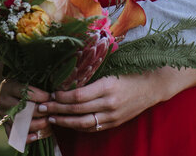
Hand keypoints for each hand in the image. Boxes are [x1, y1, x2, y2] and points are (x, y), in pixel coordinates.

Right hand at [0, 78, 52, 141]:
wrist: (6, 91)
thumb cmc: (22, 85)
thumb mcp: (26, 80)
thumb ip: (38, 85)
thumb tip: (54, 93)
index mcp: (10, 86)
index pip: (25, 92)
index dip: (40, 96)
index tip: (51, 97)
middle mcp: (4, 100)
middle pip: (23, 108)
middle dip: (40, 111)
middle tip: (52, 111)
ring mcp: (3, 114)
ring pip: (19, 123)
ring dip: (36, 124)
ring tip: (48, 122)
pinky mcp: (4, 125)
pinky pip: (13, 135)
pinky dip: (25, 137)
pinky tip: (35, 136)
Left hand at [41, 73, 173, 132]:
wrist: (153, 86)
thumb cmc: (132, 71)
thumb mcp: (113, 68)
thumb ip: (93, 73)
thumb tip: (69, 74)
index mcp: (108, 86)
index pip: (78, 95)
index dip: (62, 96)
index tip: (51, 93)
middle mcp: (109, 103)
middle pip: (77, 110)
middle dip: (57, 109)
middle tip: (42, 107)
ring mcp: (112, 116)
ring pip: (83, 123)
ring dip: (64, 121)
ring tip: (51, 118)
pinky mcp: (114, 123)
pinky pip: (92, 128)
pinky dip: (78, 126)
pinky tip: (68, 123)